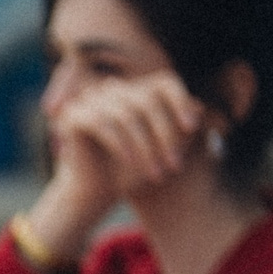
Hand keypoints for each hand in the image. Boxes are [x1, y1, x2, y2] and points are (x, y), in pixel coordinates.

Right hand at [28, 70, 211, 257]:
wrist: (96, 191)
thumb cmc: (132, 169)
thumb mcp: (163, 147)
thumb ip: (181, 126)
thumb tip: (200, 108)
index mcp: (135, 89)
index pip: (164, 82)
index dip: (180, 101)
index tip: (193, 129)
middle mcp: (112, 88)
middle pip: (147, 101)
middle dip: (164, 135)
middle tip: (175, 165)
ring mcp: (89, 99)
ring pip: (126, 115)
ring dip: (145, 147)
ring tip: (156, 173)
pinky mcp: (72, 115)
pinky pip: (102, 124)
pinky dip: (121, 145)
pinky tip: (132, 163)